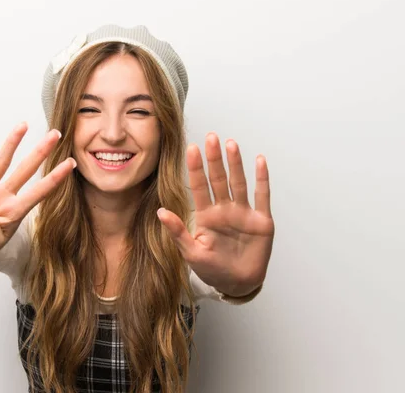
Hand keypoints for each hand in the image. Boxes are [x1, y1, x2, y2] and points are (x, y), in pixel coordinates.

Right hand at [0, 121, 75, 262]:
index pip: (39, 191)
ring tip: (23, 125)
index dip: (55, 178)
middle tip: (56, 134)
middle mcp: (3, 195)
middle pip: (25, 169)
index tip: (71, 163)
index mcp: (15, 210)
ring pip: (0, 162)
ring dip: (12, 142)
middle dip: (41, 152)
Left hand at [157, 133, 274, 296]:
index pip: (199, 187)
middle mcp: (224, 210)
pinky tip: (259, 160)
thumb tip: (160, 211)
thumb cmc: (213, 270)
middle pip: (219, 179)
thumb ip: (177, 232)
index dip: (195, 169)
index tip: (190, 149)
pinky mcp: (261, 220)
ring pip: (239, 182)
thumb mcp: (191, 252)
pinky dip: (261, 178)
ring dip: (235, 163)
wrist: (238, 284)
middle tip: (211, 137)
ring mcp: (243, 213)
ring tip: (230, 144)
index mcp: (206, 216)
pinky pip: (262, 195)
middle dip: (214, 159)